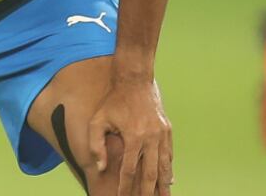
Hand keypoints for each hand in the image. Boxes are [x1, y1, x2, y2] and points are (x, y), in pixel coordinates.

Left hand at [88, 76, 173, 195]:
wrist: (135, 80)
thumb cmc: (113, 101)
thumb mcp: (98, 120)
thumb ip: (96, 145)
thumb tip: (100, 167)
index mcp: (134, 137)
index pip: (129, 169)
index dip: (126, 186)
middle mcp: (151, 138)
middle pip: (151, 173)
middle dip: (148, 191)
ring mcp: (162, 134)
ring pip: (165, 166)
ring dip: (164, 184)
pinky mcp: (167, 130)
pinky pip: (169, 154)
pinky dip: (169, 168)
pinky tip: (168, 180)